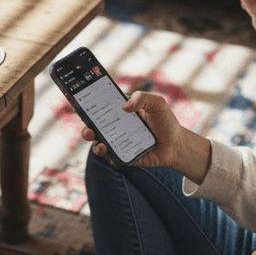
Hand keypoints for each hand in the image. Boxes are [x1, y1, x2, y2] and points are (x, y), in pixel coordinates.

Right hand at [81, 91, 201, 174]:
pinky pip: (111, 156)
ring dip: (93, 141)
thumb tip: (125, 106)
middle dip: (86, 127)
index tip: (79, 102)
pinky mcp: (123, 156)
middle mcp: (116, 127)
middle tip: (88, 127)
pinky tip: (106, 149)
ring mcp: (118, 142)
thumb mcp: (157, 103)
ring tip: (97, 140)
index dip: (88, 105)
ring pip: (98, 142)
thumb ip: (142, 98)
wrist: (176, 144)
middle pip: (94, 127)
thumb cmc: (165, 121)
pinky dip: (106, 153)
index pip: (101, 108)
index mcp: (120, 112)